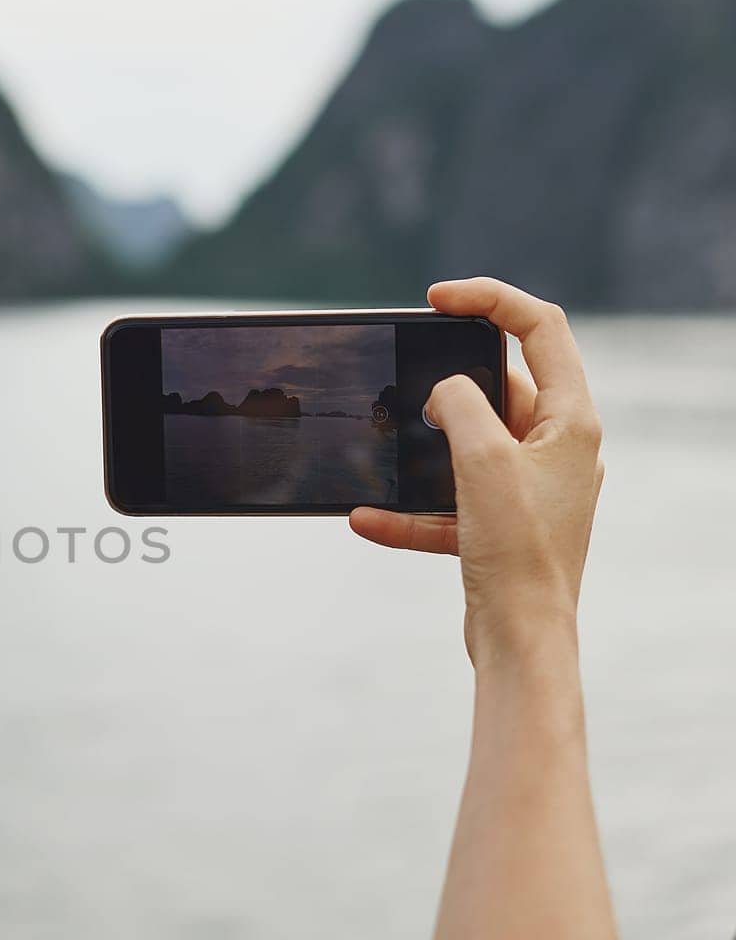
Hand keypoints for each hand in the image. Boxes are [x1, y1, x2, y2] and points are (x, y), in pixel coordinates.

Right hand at [350, 279, 603, 662]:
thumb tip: (442, 390)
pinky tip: (367, 518)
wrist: (522, 640)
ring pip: (468, 444)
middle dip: (446, 383)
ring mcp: (530, 488)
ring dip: (421, 450)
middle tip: (404, 375)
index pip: (541, 329)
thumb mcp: (482, 460)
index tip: (436, 299)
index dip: (490, 300)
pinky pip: (448, 501)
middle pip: (501, 385)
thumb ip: (460, 405)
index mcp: (572, 420)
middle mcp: (558, 448)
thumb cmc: (518, 552)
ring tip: (383, 449)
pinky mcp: (501, 525)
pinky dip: (410, 507)